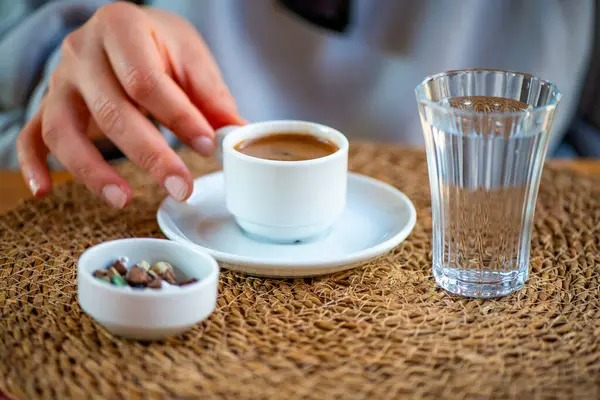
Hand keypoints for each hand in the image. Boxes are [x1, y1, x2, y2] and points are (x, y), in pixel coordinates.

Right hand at [17, 2, 244, 207]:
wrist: (124, 29)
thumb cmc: (160, 44)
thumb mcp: (190, 57)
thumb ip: (211, 96)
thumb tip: (236, 134)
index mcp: (121, 28)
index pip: (147, 81)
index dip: (179, 117)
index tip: (208, 146)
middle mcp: (82, 52)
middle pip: (110, 110)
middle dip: (148, 155)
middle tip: (180, 188)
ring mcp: (59, 81)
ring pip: (64, 129)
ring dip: (91, 170)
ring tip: (122, 200)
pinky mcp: (48, 105)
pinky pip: (30, 135)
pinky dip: (33, 163)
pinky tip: (44, 191)